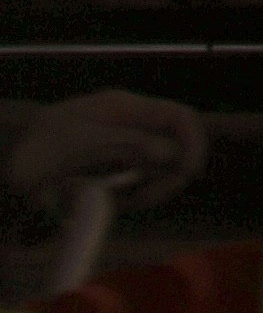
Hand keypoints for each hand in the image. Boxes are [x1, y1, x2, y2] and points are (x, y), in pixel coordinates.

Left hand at [8, 91, 206, 211]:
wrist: (0, 160)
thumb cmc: (33, 149)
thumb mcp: (81, 143)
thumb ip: (129, 145)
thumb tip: (173, 155)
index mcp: (124, 109)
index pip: (179, 117)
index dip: (193, 142)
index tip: (185, 174)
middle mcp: (128, 126)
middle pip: (174, 147)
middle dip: (167, 175)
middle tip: (141, 199)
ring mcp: (119, 149)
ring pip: (155, 171)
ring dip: (144, 190)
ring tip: (114, 202)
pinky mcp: (108, 173)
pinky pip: (133, 186)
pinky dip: (125, 198)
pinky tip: (103, 203)